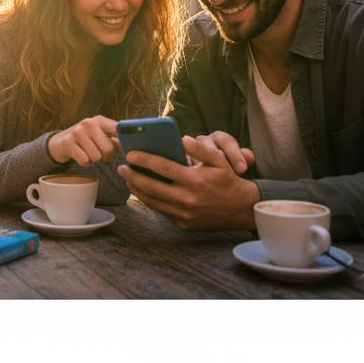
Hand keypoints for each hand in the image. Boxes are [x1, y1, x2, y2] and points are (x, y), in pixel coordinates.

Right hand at [47, 115, 120, 166]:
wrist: (61, 142)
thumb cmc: (86, 140)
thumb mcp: (100, 136)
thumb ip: (115, 141)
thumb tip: (126, 147)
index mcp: (99, 120)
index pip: (117, 129)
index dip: (123, 141)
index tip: (127, 148)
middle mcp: (88, 123)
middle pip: (108, 149)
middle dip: (106, 156)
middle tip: (99, 154)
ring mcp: (77, 132)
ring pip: (97, 157)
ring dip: (94, 160)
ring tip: (88, 153)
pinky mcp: (68, 142)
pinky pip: (85, 161)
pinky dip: (85, 163)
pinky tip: (80, 155)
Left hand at [117, 131, 259, 230]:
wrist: (241, 209)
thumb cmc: (228, 181)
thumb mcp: (219, 161)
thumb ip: (201, 149)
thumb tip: (183, 138)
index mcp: (194, 180)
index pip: (162, 167)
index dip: (144, 160)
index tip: (130, 154)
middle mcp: (187, 199)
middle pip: (151, 187)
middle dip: (133, 176)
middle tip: (122, 167)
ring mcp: (184, 214)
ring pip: (152, 202)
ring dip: (137, 190)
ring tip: (128, 179)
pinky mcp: (183, 224)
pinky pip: (161, 211)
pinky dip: (150, 200)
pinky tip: (143, 191)